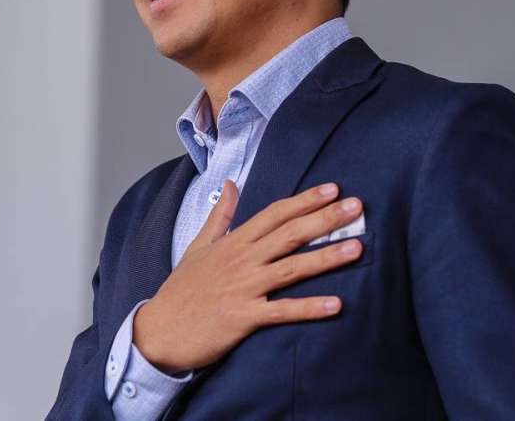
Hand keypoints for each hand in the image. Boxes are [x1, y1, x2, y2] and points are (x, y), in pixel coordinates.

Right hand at [133, 180, 362, 373]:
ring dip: (325, 258)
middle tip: (357, 207)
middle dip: (324, 219)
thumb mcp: (198, 247)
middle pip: (289, 234)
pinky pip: (282, 312)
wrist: (157, 331)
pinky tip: (335, 304)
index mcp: (233, 243)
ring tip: (356, 247)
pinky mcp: (243, 318)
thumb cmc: (180, 291)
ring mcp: (243, 288)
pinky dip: (308, 308)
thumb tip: (230, 184)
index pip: (274, 214)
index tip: (332, 189)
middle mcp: (241, 261)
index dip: (304, 201)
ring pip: (291, 268)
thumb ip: (220, 216)